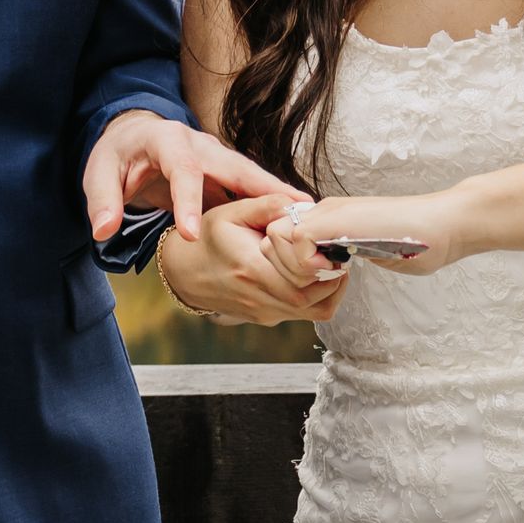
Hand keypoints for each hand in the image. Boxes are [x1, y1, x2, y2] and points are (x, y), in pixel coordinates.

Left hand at [80, 110, 293, 244]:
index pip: (182, 170)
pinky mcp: (226, 175)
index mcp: (167, 140)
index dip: (188, 202)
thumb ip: (102, 200)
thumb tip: (104, 230)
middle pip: (236, 167)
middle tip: (294, 211)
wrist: (133, 138)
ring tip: (309, 219)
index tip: (193, 234)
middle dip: (265, 187)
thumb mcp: (98, 172)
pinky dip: (273, 205)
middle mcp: (200, 144)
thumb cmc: (118, 155)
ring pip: (252, 178)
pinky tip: (295, 225)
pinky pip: (251, 191)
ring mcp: (218, 158)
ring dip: (280, 196)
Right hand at [158, 194, 344, 326]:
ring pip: (312, 312)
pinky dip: (317, 298)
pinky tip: (316, 276)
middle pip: (312, 299)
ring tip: (331, 265)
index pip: (301, 277)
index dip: (324, 264)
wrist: (185, 271)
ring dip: (329, 290)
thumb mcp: (233, 212)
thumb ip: (268, 204)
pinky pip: (302, 315)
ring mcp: (262, 312)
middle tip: (338, 254)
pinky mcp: (266, 318)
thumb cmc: (209, 239)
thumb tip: (302, 204)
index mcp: (250, 267)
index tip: (330, 245)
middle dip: (333, 277)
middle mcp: (257, 296)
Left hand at [261, 192, 470, 283]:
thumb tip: (335, 268)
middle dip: (286, 270)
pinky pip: (296, 242)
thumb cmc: (419, 242)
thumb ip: (347, 251)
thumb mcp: (371, 248)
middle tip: (322, 280)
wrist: (446, 224)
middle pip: (270, 238)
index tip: (322, 280)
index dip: (291, 266)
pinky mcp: (336, 219)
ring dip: (297, 268)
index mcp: (329, 219)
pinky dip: (310, 265)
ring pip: (275, 239)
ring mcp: (328, 212)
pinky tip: (340, 269)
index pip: (282, 239)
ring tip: (332, 274)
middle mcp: (322, 211)